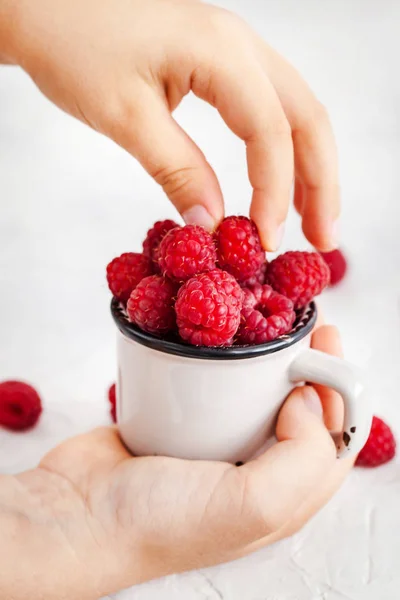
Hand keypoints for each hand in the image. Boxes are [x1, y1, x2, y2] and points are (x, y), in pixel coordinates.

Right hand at [0, 325, 351, 599]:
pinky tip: (222, 343)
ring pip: (258, 400)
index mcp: (281, 498)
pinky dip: (226, 367)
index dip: (340, 394)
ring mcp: (216, 448)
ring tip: (269, 327)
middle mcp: (254, 473)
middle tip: (306, 329)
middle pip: (301, 416)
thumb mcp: (251, 506)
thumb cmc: (158, 521)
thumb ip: (302, 457)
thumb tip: (306, 398)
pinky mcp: (182, 427)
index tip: (327, 348)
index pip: (332, 443)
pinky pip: (215, 391)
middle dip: (311, 371)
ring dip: (270, 365)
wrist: (77, 514)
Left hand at [2, 0, 338, 250]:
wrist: (45, 4)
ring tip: (311, 221)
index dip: (275, 193)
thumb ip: (176, 170)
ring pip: (295, 113)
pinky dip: (282, 151)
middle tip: (323, 239)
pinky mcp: (221, 63)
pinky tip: (281, 184)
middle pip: (306, 118)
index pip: (270, 132)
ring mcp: (235, 51)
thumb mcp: (125, 116)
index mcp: (220, 51)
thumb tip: (212, 223)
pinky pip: (269, 109)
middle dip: (320, 184)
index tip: (266, 240)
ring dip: (309, 169)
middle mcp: (240, 45)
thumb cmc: (72, 42)